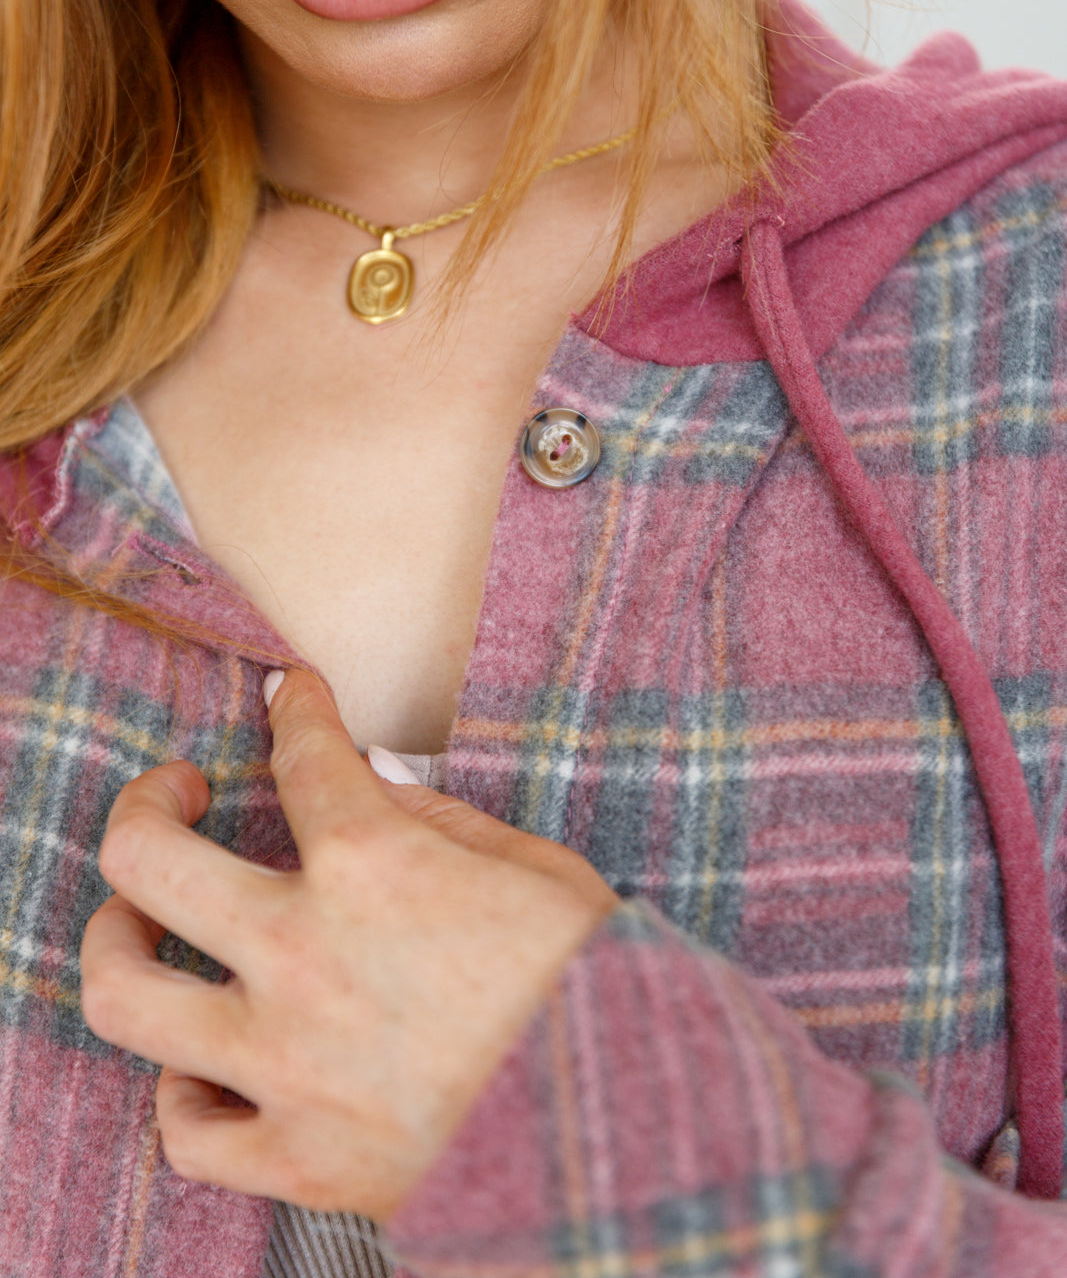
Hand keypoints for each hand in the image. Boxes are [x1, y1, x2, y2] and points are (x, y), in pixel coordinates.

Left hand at [80, 669, 617, 1218]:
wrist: (639, 1132)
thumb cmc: (598, 984)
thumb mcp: (535, 866)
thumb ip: (436, 815)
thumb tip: (368, 778)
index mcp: (373, 866)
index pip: (300, 753)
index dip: (293, 707)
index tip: (289, 696)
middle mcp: (303, 954)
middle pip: (145, 857)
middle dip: (145, 801)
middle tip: (175, 791)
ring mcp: (284, 1063)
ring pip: (122, 993)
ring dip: (114, 940)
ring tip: (138, 922)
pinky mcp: (296, 1158)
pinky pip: (186, 1130)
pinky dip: (185, 1090)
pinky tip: (206, 1062)